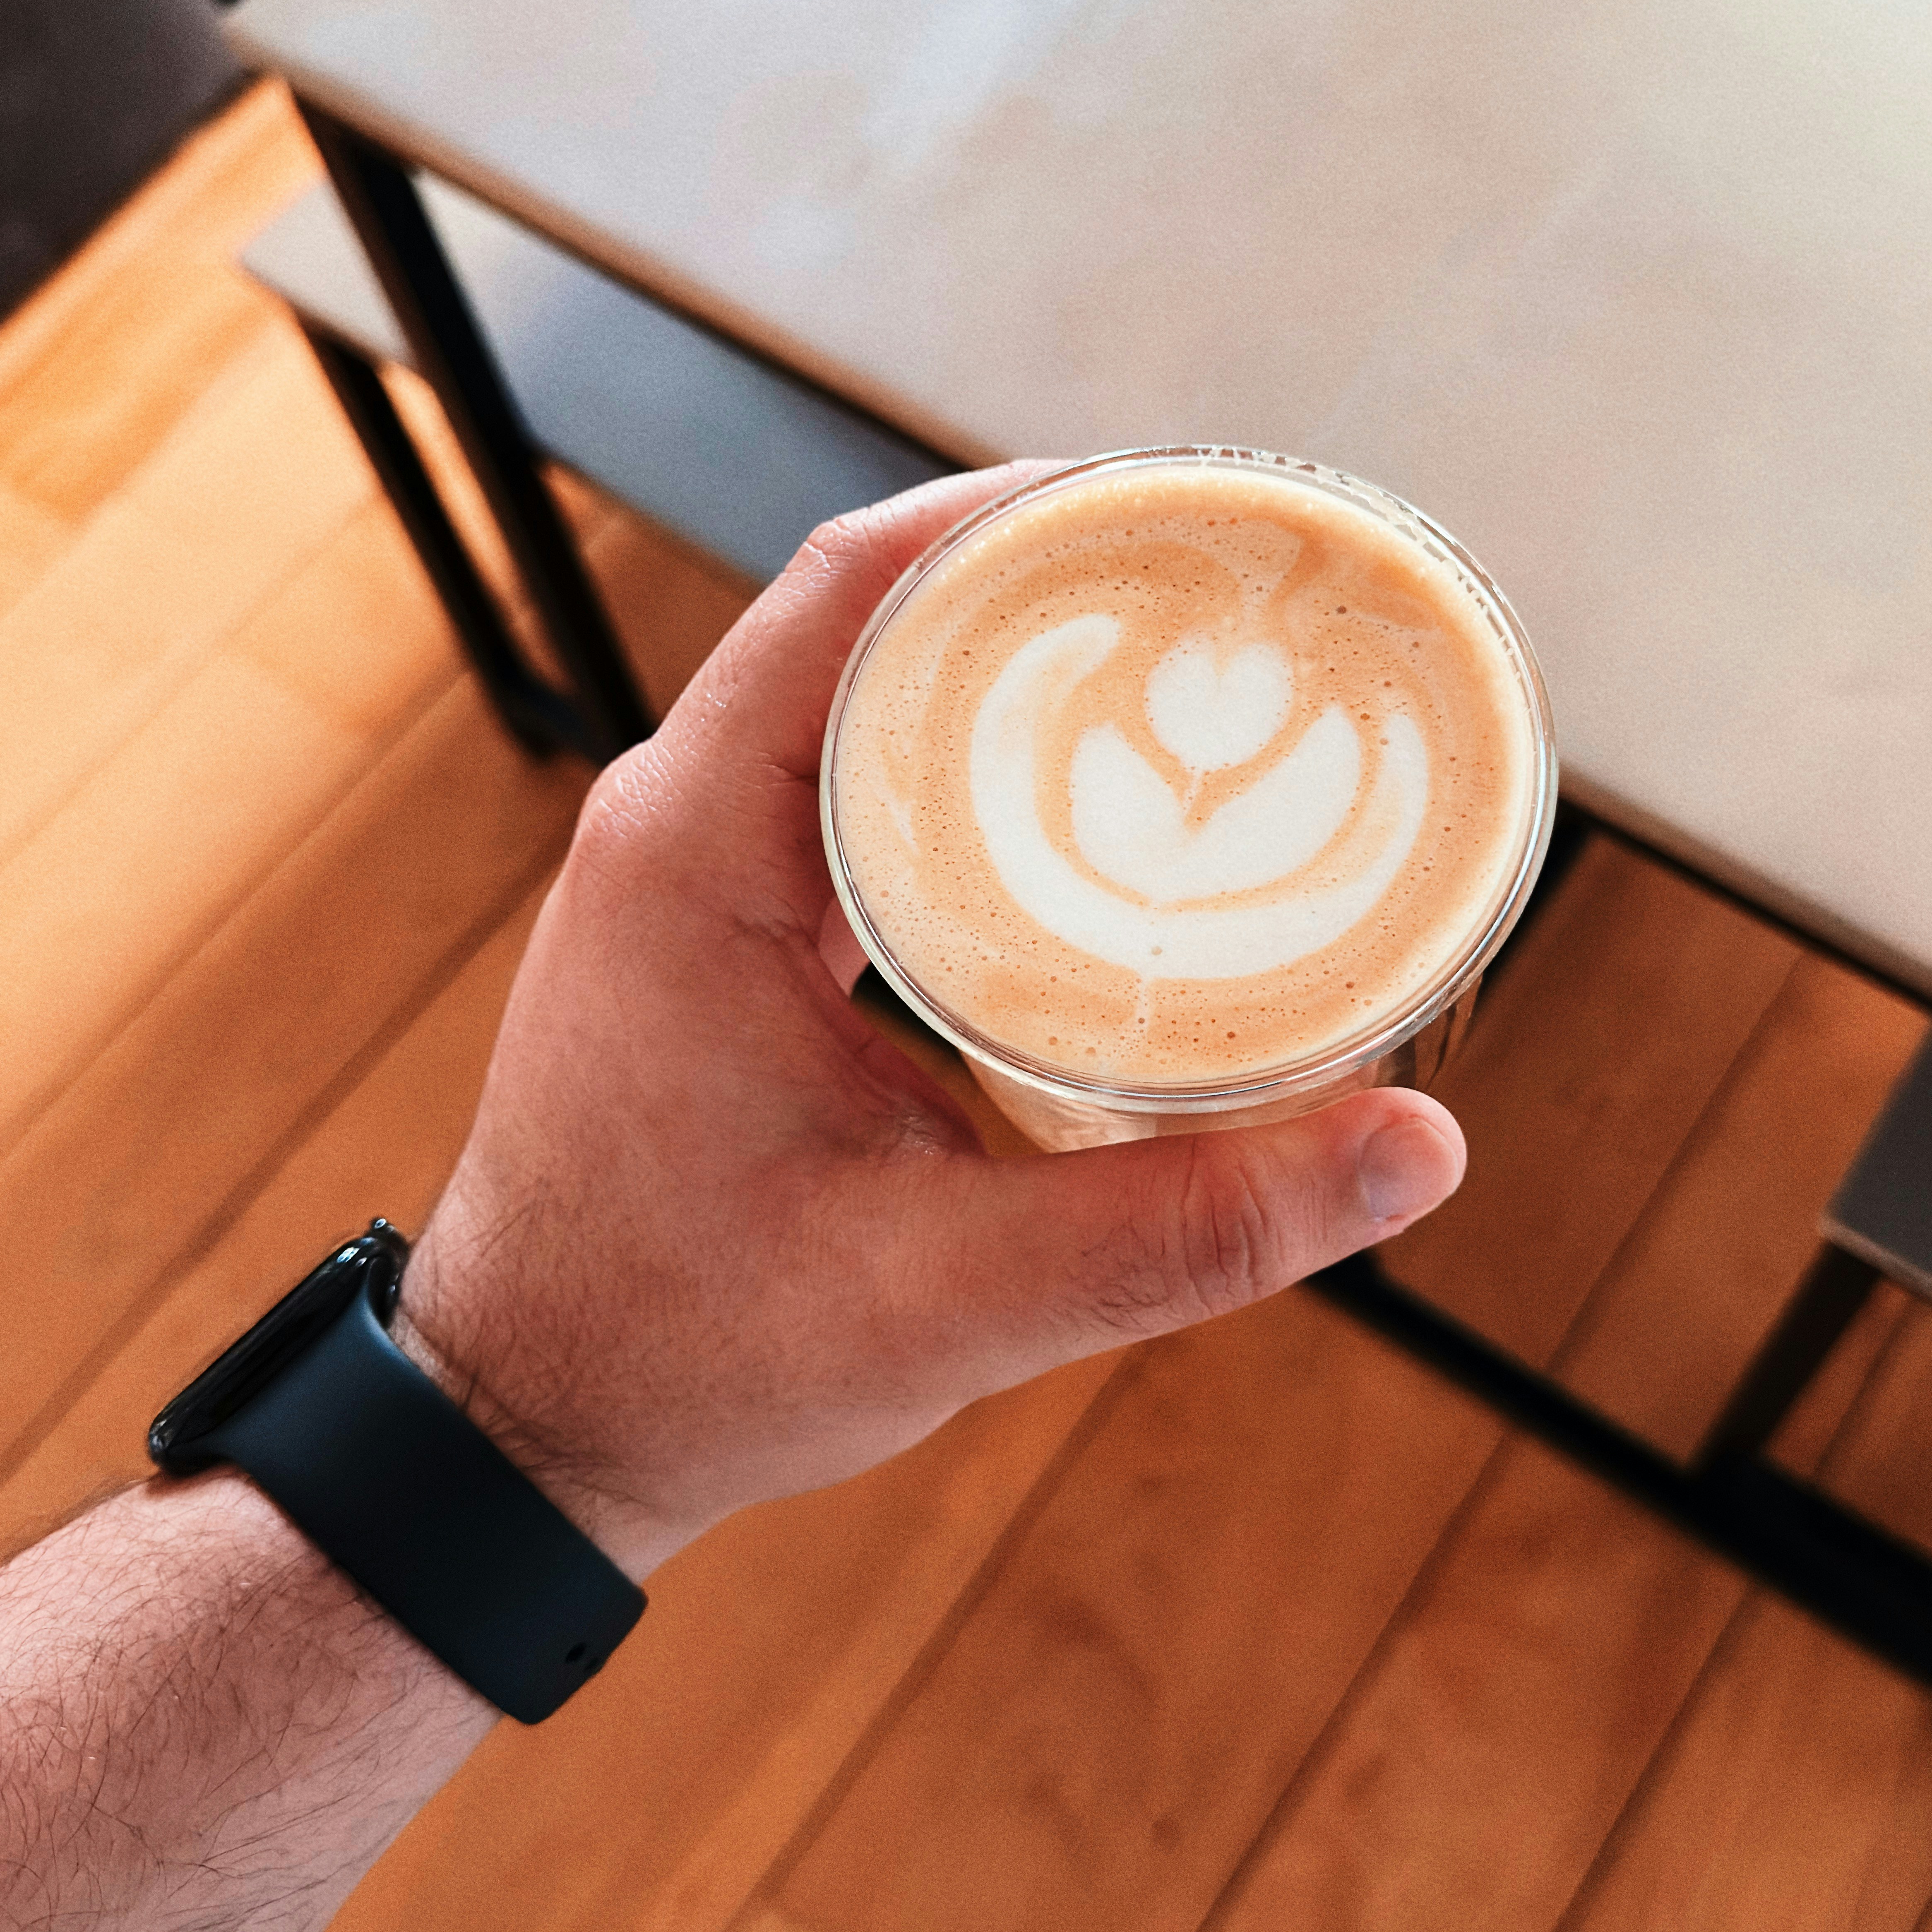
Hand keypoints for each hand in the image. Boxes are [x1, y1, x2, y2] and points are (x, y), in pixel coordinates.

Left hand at [398, 469, 1466, 1577]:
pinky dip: (969, 765)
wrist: (522, 1429)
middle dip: (1054, 578)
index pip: (856, 587)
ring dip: (1012, 667)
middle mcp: (678, 823)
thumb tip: (1409, 1154)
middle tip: (1229, 583)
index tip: (1178, 502)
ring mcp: (691, 868)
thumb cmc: (684, 1360)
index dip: (1019, 514)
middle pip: (877, 616)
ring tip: (1185, 665)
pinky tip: (1086, 805)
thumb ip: (1181, 1232)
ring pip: (867, 698)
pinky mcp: (721, 924)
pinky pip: (855, 786)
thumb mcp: (948, 1303)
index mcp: (691, 850)